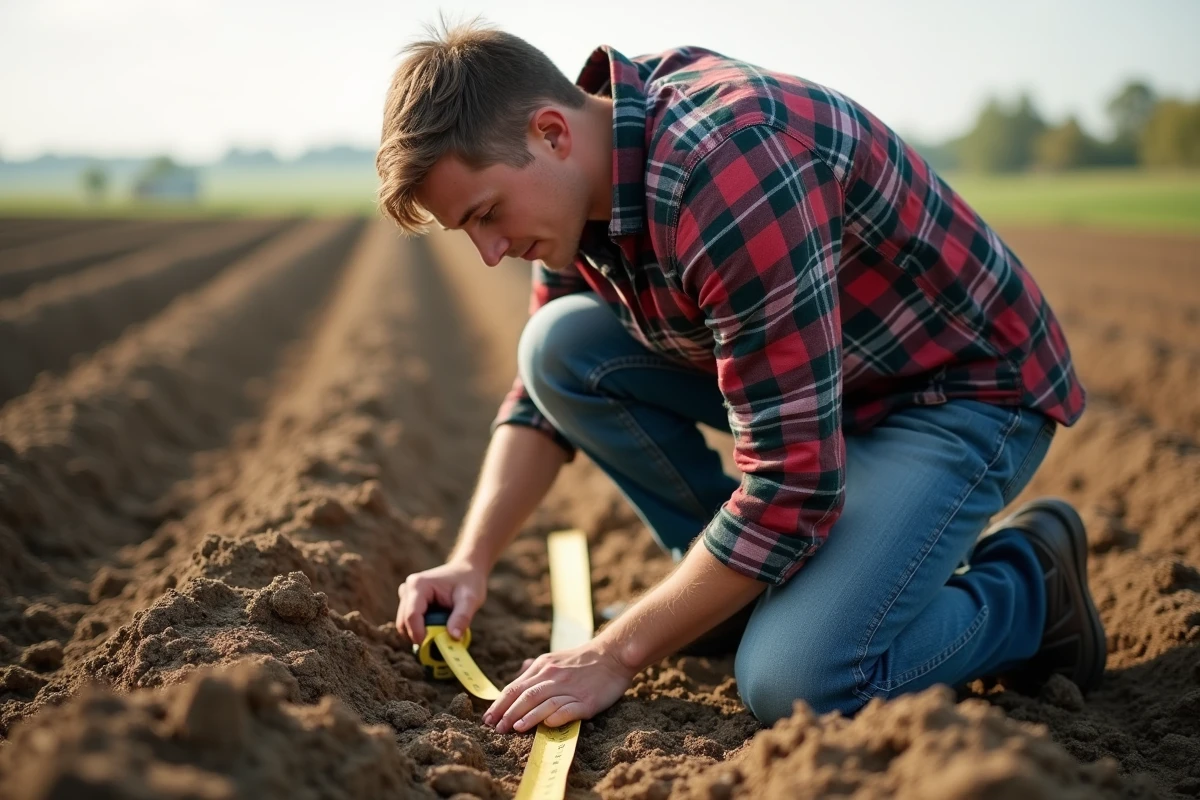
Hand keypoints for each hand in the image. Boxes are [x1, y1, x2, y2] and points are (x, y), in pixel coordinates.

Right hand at [395, 559, 486, 643]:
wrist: (467, 571)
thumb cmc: (469, 582)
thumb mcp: (470, 599)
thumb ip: (462, 617)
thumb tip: (454, 637)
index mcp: (419, 585)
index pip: (411, 615)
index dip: (418, 634)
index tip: (431, 646)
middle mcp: (408, 589)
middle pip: (404, 623)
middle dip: (419, 636)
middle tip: (439, 642)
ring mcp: (406, 596)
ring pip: (404, 625)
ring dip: (420, 634)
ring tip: (442, 630)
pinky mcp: (409, 604)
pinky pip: (409, 624)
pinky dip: (421, 630)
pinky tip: (438, 625)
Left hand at [482, 641, 636, 732]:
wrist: (614, 654)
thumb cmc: (584, 659)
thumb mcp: (556, 658)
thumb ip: (537, 668)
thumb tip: (520, 673)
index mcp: (544, 666)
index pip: (515, 687)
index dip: (500, 704)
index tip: (488, 718)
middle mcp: (553, 676)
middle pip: (525, 696)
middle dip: (508, 713)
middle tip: (496, 729)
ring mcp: (570, 689)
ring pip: (543, 702)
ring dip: (527, 716)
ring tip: (514, 729)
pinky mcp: (586, 701)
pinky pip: (568, 709)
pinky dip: (555, 717)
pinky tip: (546, 726)